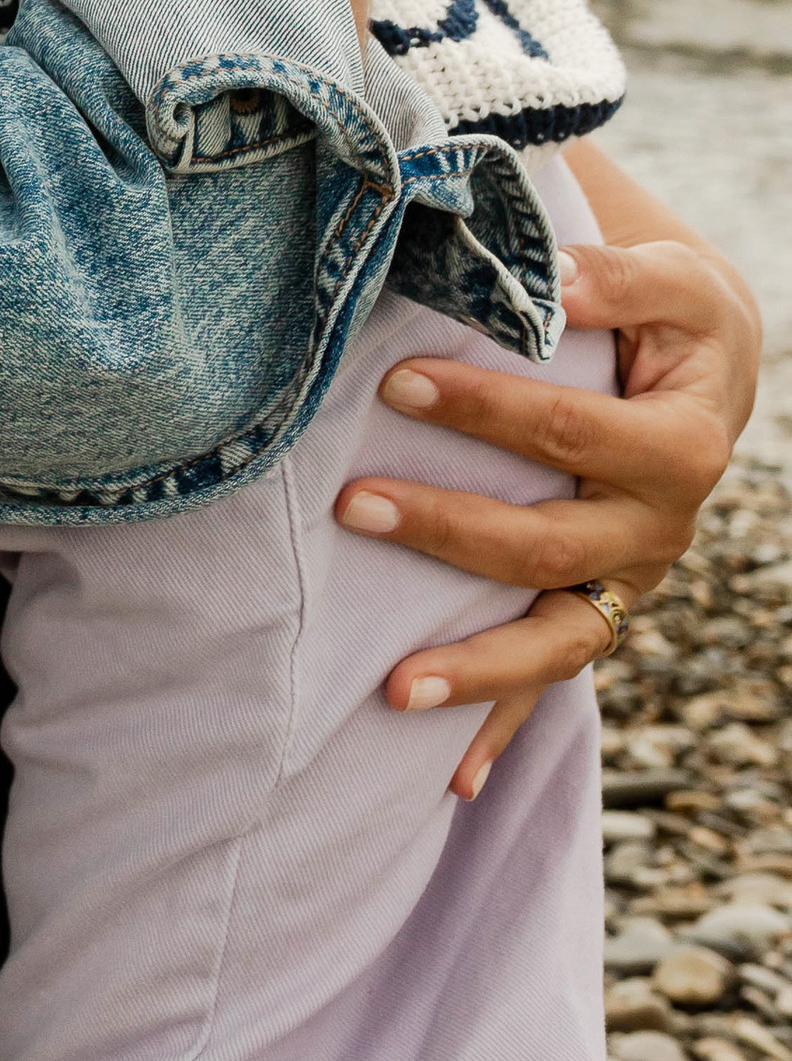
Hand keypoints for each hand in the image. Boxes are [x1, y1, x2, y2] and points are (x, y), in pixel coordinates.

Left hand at [339, 227, 758, 797]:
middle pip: (549, 547)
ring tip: (392, 687)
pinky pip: (552, 683)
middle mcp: (657, 531)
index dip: (485, 410)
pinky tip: (451, 780)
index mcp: (678, 446)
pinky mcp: (601, 611)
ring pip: (556, 644)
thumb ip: (614, 279)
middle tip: (353, 502)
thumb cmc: (669, 316)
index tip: (395, 383)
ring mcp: (629, 584)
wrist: (707, 370)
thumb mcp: (668, 281)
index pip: (569, 432)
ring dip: (476, 671)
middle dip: (449, 529)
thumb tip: (553, 280)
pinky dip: (504, 731)